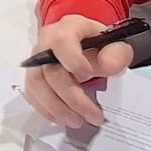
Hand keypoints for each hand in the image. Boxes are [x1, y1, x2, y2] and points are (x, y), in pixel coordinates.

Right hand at [23, 15, 139, 129]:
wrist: (87, 46)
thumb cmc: (99, 45)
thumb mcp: (115, 45)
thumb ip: (116, 54)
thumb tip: (109, 66)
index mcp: (68, 28)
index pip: (62, 41)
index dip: (73, 60)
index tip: (89, 76)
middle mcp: (47, 42)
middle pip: (50, 70)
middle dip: (72, 98)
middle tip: (93, 115)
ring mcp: (37, 60)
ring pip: (37, 85)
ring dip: (57, 107)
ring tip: (77, 121)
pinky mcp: (33, 76)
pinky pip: (33, 94)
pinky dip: (46, 109)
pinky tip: (63, 118)